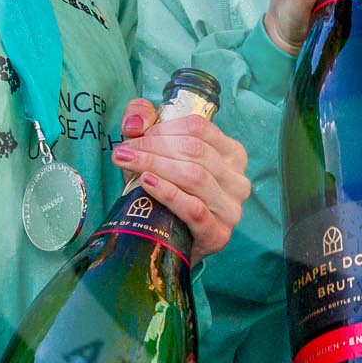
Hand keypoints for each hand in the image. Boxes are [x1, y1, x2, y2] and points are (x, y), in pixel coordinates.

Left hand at [112, 99, 250, 259]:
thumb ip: (145, 123)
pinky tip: (147, 183)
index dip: (163, 128)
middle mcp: (238, 180)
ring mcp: (231, 208)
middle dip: (153, 147)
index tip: (135, 136)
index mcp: (232, 154)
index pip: (198, 128)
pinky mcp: (218, 233)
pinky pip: (193, 208)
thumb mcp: (157, 152)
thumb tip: (136, 122)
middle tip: (123, 152)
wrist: (172, 240)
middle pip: (194, 150)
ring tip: (127, 163)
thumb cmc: (167, 190)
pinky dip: (168, 193)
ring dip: (155, 165)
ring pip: (194, 176)